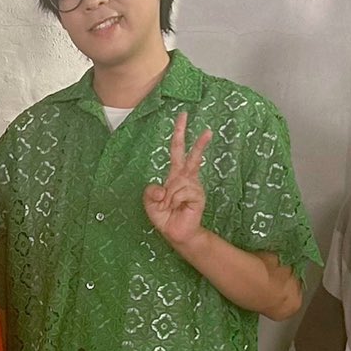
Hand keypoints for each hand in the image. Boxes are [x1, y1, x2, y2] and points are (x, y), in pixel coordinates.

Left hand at [143, 110, 212, 251]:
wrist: (176, 233)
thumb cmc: (164, 216)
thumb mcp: (150, 203)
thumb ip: (150, 193)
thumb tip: (162, 188)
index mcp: (174, 175)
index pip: (177, 150)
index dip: (179, 134)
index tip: (183, 117)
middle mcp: (185, 177)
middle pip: (190, 154)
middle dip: (197, 140)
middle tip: (200, 124)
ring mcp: (193, 186)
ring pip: (177, 183)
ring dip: (170, 197)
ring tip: (172, 207)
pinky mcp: (198, 195)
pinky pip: (182, 192)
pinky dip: (176, 201)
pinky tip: (180, 207)